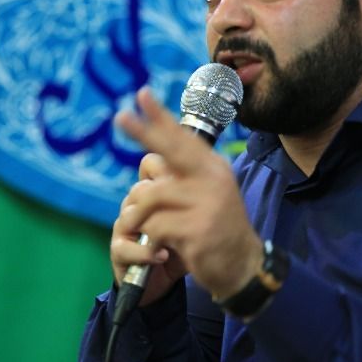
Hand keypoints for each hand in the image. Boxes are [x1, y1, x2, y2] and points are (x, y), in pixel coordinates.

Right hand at [111, 153, 189, 305]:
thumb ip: (196, 192)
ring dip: (154, 229)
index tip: (182, 182)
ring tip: (173, 242)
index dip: (163, 170)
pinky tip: (162, 257)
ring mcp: (126, 226)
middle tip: (182, 217)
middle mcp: (138, 203)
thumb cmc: (192, 243)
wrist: (183, 278)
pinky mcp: (119, 250)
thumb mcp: (200, 216)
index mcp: (156, 190)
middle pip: (141, 188)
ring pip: (130, 213)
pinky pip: (124, 245)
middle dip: (161, 204)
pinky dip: (144, 252)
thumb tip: (202, 168)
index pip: (151, 164)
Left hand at [114, 87, 263, 297]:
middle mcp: (212, 180)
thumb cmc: (216, 230)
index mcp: (213, 169)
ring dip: (138, 215)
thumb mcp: (206, 196)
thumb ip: (184, 178)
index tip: (142, 95)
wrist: (242, 267)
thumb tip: (151, 159)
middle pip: (169, 150)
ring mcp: (206, 204)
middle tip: (120, 116)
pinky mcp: (197, 229)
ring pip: (151, 196)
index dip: (161, 117)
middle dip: (142, 133)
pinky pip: (155, 225)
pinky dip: (150, 238)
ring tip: (140, 229)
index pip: (183, 138)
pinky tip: (160, 248)